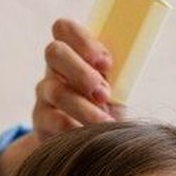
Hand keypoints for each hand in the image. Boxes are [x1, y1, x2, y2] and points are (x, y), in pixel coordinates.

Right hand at [33, 19, 124, 140]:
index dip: (84, 41)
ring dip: (84, 107)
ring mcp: (45, 95)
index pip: (66, 29)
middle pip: (55, 52)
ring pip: (56, 91)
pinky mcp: (41, 122)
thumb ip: (121, 75)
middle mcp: (56, 70)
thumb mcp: (118, 90)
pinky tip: (89, 136)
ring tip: (105, 123)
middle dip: (82, 72)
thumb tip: (134, 64)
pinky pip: (52, 121)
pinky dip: (74, 128)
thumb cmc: (110, 110)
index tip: (107, 64)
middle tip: (104, 94)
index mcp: (76, 55)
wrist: (92, 146)